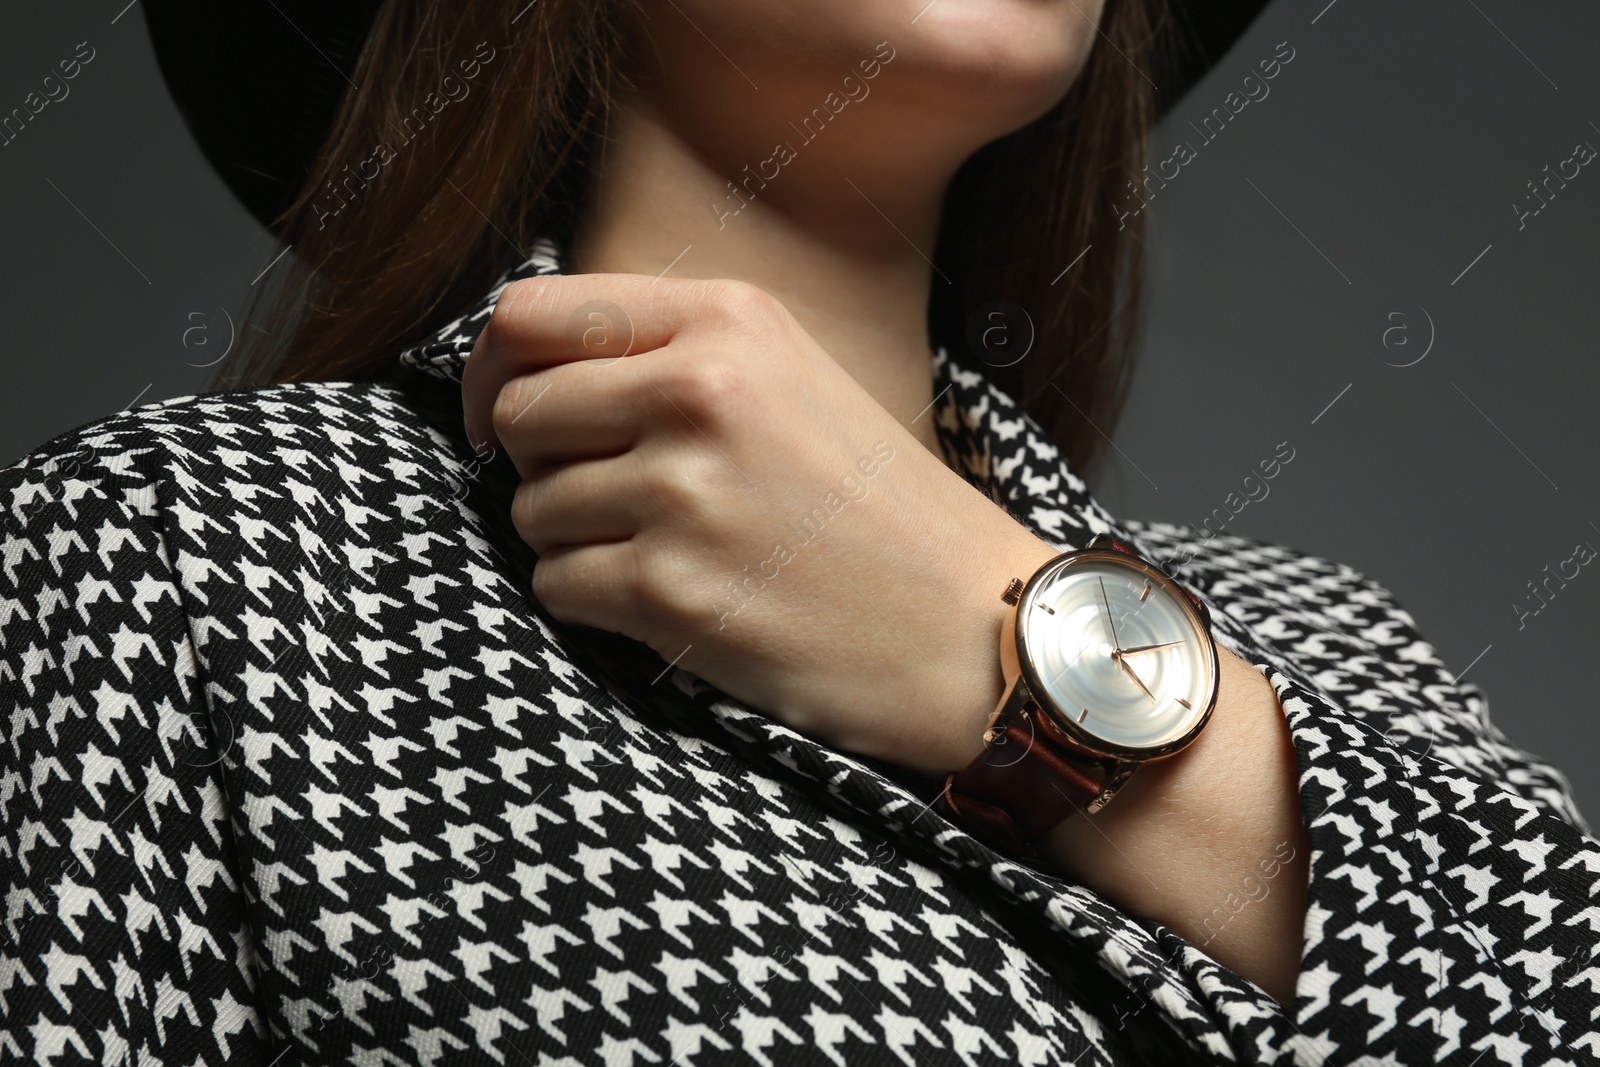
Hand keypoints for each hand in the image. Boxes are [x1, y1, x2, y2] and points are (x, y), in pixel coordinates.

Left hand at [461, 274, 1062, 774]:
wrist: (968, 625)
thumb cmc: (877, 506)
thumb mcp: (790, 377)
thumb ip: (669, 352)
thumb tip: (518, 372)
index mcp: (729, 319)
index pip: (531, 316)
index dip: (495, 370)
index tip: (505, 417)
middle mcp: (699, 390)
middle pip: (520, 412)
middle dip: (541, 463)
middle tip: (611, 497)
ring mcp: (684, 492)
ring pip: (530, 508)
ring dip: (573, 538)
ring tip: (666, 550)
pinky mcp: (671, 591)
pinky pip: (555, 584)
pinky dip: (593, 600)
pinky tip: (669, 600)